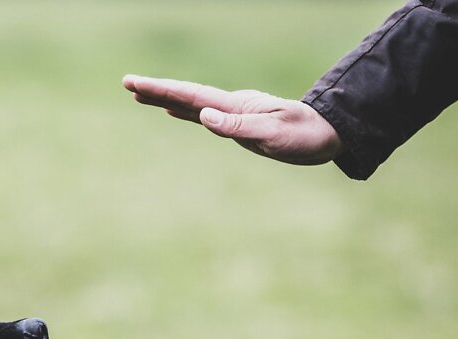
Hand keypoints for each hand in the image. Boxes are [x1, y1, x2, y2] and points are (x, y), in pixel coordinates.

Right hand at [122, 74, 341, 165]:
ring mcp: (234, 113)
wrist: (330, 133)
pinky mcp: (240, 123)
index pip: (190, 96)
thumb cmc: (305, 137)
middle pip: (186, 95)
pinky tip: (174, 112)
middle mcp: (231, 106)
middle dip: (156, 89)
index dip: (161, 90)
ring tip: (141, 94)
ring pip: (192, 103)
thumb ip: (238, 127)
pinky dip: (184, 110)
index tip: (135, 83)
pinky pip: (203, 113)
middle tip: (127, 83)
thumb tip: (203, 116)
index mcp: (235, 107)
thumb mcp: (272, 136)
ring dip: (166, 98)